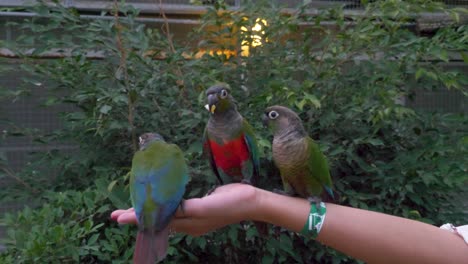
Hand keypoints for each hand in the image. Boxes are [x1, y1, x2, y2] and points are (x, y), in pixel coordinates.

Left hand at [110, 183, 259, 235]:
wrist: (251, 202)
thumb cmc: (230, 204)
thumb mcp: (206, 206)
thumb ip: (187, 209)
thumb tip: (166, 211)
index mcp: (188, 223)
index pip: (157, 222)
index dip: (138, 218)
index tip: (119, 217)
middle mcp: (188, 223)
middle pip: (157, 221)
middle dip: (138, 217)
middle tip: (116, 214)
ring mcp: (194, 217)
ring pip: (165, 216)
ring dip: (149, 212)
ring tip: (133, 210)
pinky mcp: (200, 208)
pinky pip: (176, 209)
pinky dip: (164, 207)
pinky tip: (161, 203)